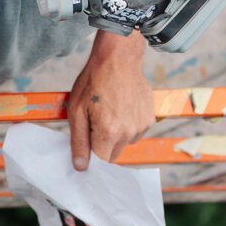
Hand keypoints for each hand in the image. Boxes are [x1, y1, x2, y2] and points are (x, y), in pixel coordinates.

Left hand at [67, 31, 154, 170]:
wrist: (118, 58)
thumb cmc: (94, 81)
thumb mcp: (76, 110)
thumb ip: (78, 142)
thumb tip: (80, 167)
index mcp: (109, 132)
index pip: (101, 161)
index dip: (91, 154)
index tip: (87, 141)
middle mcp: (129, 132)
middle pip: (113, 154)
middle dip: (102, 143)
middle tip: (96, 120)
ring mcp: (142, 126)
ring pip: (124, 143)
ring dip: (116, 134)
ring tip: (109, 111)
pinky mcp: (149, 118)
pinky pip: (136, 132)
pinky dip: (128, 125)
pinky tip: (122, 107)